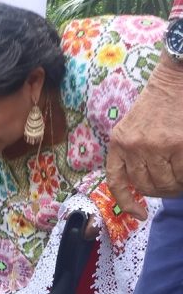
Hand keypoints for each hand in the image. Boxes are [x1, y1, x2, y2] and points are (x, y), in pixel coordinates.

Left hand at [106, 57, 182, 218]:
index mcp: (119, 142)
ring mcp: (158, 145)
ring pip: (168, 182)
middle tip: (173, 187)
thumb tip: (142, 187)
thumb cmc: (158, 105)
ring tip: (182, 175)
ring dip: (178, 185)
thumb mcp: (132, 128)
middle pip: (147, 186)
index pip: (117, 181)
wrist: (177, 78)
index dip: (126, 202)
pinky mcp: (181, 144)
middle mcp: (134, 145)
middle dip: (162, 191)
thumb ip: (132, 154)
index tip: (139, 214)